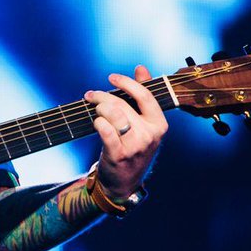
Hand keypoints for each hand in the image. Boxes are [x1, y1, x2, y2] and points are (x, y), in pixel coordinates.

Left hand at [85, 65, 167, 199]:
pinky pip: (106, 131)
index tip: (112, 77)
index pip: (145, 96)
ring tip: (92, 108)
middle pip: (123, 105)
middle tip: (91, 95)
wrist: (124, 182)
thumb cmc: (132, 147)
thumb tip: (141, 68)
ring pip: (113, 115)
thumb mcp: (143, 123)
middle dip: (103, 96)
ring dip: (99, 107)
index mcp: (159, 125)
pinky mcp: (119, 155)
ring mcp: (135, 146)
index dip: (127, 83)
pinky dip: (98, 122)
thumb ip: (143, 96)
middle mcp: (150, 135)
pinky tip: (96, 121)